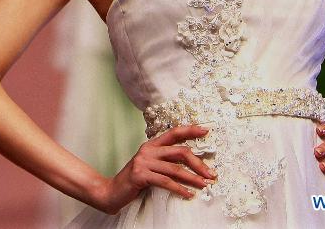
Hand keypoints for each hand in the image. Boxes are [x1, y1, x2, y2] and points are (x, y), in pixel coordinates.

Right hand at [92, 125, 217, 214]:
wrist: (112, 191)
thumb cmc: (135, 180)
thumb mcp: (150, 166)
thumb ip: (165, 161)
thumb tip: (191, 164)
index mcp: (151, 145)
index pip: (174, 133)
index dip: (190, 130)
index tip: (206, 130)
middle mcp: (148, 150)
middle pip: (179, 152)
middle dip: (198, 163)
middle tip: (211, 174)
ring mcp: (143, 162)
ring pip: (175, 169)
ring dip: (192, 178)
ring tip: (204, 185)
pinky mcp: (140, 175)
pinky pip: (165, 182)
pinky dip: (179, 189)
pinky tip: (188, 194)